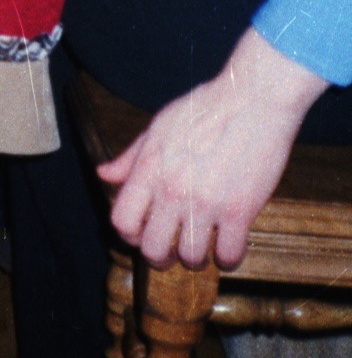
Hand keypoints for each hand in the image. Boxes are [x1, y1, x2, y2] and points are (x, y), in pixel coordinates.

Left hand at [97, 28, 327, 268]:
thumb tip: (104, 174)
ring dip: (196, 259)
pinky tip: (229, 247)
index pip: (122, 220)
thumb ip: (131, 157)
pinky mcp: (240, 211)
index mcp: (150, 168)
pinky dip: (229, 258)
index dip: (129, 235)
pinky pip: (229, 254)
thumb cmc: (205, 108)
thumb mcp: (158, 127)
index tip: (143, 235)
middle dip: (160, 257)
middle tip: (172, 252)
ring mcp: (205, 203)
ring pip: (190, 257)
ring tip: (203, 248)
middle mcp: (172, 190)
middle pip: (152, 248)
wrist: (253, 98)